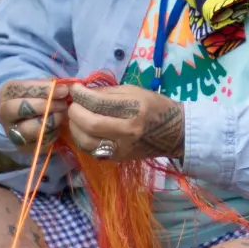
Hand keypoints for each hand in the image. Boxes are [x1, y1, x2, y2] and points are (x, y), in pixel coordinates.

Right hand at [0, 80, 69, 146]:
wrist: (36, 117)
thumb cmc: (40, 97)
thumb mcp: (43, 86)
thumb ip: (52, 85)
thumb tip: (67, 88)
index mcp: (6, 92)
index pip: (20, 88)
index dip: (43, 89)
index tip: (64, 90)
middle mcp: (2, 112)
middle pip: (18, 109)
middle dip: (44, 106)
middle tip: (63, 105)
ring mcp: (10, 131)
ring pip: (26, 129)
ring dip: (49, 122)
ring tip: (61, 116)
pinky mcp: (21, 147)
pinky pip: (36, 143)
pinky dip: (50, 136)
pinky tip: (58, 129)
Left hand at [65, 83, 183, 162]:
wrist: (175, 133)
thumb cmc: (156, 106)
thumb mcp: (136, 91)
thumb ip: (108, 92)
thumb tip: (83, 92)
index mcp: (135, 109)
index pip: (99, 102)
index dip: (81, 94)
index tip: (75, 88)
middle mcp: (128, 131)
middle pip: (89, 124)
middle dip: (75, 112)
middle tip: (73, 104)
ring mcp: (122, 147)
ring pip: (85, 141)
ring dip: (75, 127)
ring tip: (77, 117)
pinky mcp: (117, 158)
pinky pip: (90, 150)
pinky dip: (82, 139)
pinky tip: (83, 130)